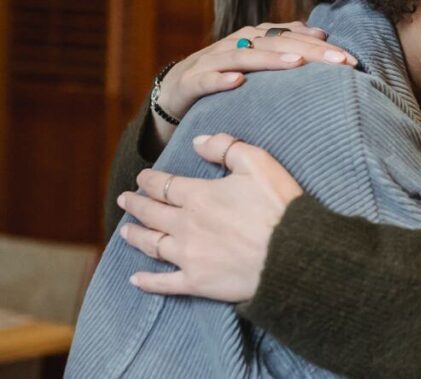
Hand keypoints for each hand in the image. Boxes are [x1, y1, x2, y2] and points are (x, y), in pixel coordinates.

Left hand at [118, 133, 301, 301]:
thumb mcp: (258, 162)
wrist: (291, 254)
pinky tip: (135, 279)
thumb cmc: (278, 206)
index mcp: (198, 196)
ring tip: (125, 231)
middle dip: (136, 204)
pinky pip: (164, 283)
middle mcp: (185, 225)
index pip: (164, 185)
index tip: (142, 178)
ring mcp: (188, 256)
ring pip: (152, 244)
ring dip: (135, 236)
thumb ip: (225, 147)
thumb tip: (197, 142)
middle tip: (125, 200)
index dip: (150, 180)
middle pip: (152, 213)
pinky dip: (147, 281)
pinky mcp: (197, 282)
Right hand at [152, 22, 356, 145]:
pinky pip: (204, 80)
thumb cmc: (223, 77)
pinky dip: (220, 79)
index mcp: (253, 38)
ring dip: (270, 60)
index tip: (352, 60)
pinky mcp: (188, 83)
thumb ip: (285, 44)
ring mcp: (210, 61)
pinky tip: (237, 82)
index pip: (292, 37)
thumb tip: (321, 33)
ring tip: (296, 63)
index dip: (322, 47)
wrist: (173, 93)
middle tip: (338, 62)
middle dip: (308, 51)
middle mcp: (234, 43)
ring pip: (242, 56)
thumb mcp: (256, 61)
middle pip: (274, 43)